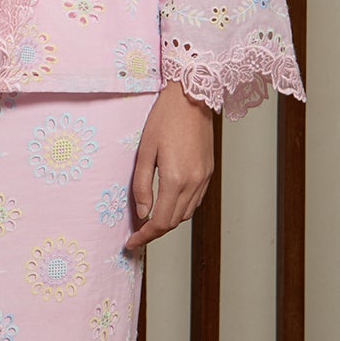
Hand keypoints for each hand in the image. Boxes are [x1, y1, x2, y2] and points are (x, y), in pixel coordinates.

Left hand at [124, 77, 214, 250]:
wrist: (192, 97)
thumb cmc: (165, 118)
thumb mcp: (144, 151)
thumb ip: (142, 185)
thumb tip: (142, 212)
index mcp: (175, 179)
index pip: (160, 222)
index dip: (145, 236)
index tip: (132, 242)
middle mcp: (193, 182)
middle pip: (174, 222)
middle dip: (154, 232)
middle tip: (136, 234)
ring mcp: (204, 178)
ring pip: (186, 214)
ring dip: (168, 222)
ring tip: (149, 222)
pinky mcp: (208, 172)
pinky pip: (195, 201)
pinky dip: (180, 209)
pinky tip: (167, 204)